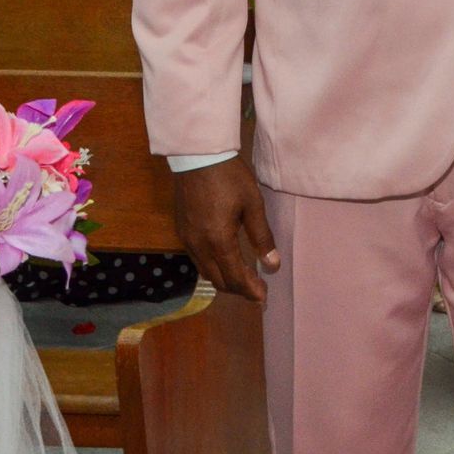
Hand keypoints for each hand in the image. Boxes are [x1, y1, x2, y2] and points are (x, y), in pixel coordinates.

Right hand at [173, 157, 279, 301]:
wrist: (197, 156)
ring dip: (224, 280)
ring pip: (205, 271)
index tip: (264, 297)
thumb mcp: (253, 204)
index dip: (250, 290)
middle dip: (238, 289)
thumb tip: (272, 265)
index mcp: (218, 241)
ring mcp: (187, 239)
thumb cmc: (230, 177)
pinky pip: (197, 259)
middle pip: (218, 280)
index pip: (235, 277)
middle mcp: (199, 246)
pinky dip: (213, 267)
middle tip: (257, 290)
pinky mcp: (182, 231)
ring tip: (244, 279)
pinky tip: (225, 261)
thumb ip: (262, 237)